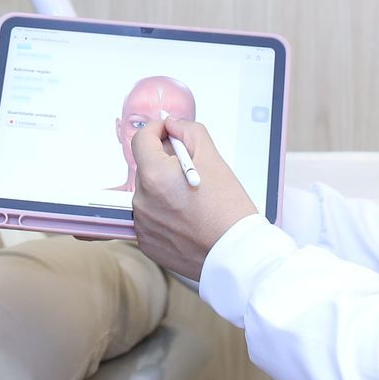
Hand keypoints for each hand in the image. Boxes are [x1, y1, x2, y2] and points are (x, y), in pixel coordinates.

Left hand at [130, 117, 257, 280]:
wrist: (236, 254)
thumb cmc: (228, 209)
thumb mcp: (213, 159)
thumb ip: (189, 131)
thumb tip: (172, 125)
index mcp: (155, 176)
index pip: (141, 139)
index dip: (157, 130)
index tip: (169, 133)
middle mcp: (142, 200)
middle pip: (147, 167)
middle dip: (166, 164)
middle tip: (192, 173)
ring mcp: (143, 224)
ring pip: (149, 193)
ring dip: (164, 190)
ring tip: (193, 201)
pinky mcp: (147, 243)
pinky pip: (150, 218)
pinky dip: (164, 214)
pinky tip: (187, 218)